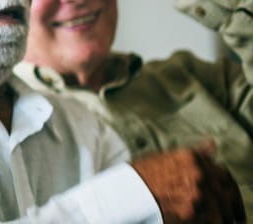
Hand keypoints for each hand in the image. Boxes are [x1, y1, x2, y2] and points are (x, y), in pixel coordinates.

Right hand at [130, 144, 244, 222]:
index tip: (232, 196)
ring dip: (223, 217)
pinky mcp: (189, 212)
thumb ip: (195, 154)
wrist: (125, 191)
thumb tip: (212, 144)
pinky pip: (208, 220)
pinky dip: (210, 222)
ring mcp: (195, 194)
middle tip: (235, 215)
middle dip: (232, 205)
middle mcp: (197, 174)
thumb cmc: (142, 174)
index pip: (223, 174)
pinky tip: (207, 223)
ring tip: (223, 221)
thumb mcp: (168, 157)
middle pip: (225, 193)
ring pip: (220, 210)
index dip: (231, 188)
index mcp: (193, 159)